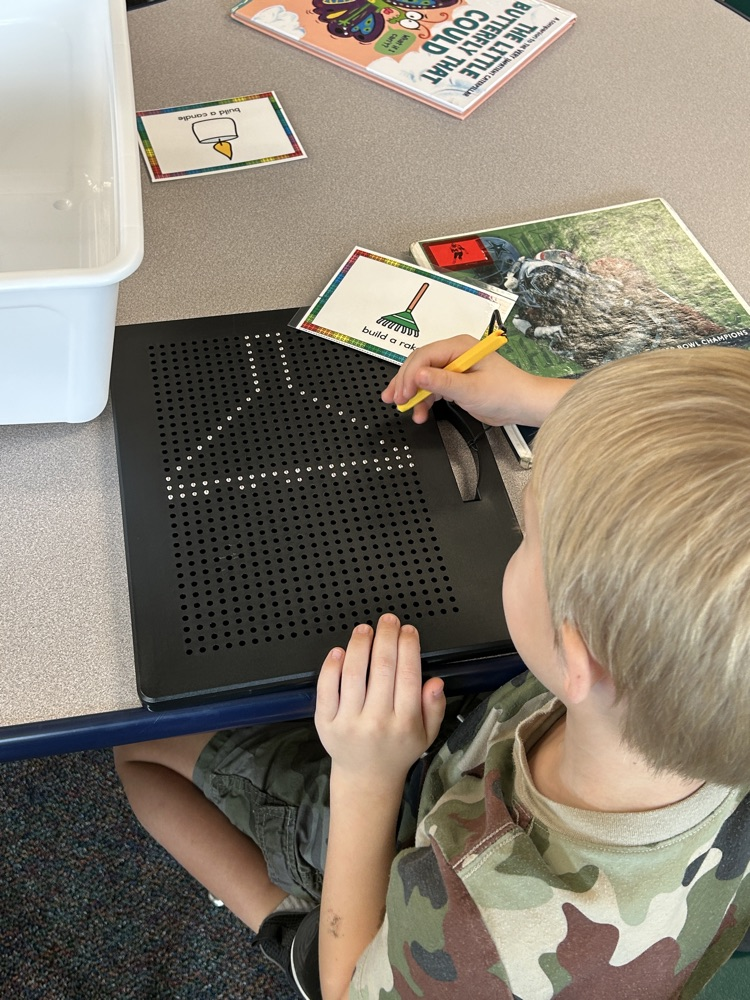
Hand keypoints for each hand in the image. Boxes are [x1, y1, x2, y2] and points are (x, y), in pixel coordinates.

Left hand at [315, 615, 445, 787]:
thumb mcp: (427, 734)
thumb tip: (435, 681)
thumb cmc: (397, 750)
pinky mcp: (326, 722)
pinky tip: (340, 650)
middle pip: (382, 668)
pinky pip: (326, 688)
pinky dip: (331, 666)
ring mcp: (349, 722)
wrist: (366, 777)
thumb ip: (434, 707)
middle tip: (388, 621)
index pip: (408, 674)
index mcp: (404, 723)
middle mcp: (377, 722)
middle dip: (386, 637)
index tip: (408, 630)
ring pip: (353, 673)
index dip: (408, 646)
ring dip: (360, 644)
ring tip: (365, 629)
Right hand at [381, 334, 571, 426]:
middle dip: (405, 383)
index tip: (402, 393)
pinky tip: (420, 413)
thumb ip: (443, 382)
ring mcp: (455, 368)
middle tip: (395, 400)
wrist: (523, 405)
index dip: (409, 374)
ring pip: (424, 378)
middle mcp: (455, 354)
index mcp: (459, 347)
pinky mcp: (456, 382)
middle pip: (420, 365)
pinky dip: (425, 400)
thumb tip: (418, 375)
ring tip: (404, 409)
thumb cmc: (506, 392)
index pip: (424, 356)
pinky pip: (433, 388)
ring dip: (413, 394)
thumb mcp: (471, 389)